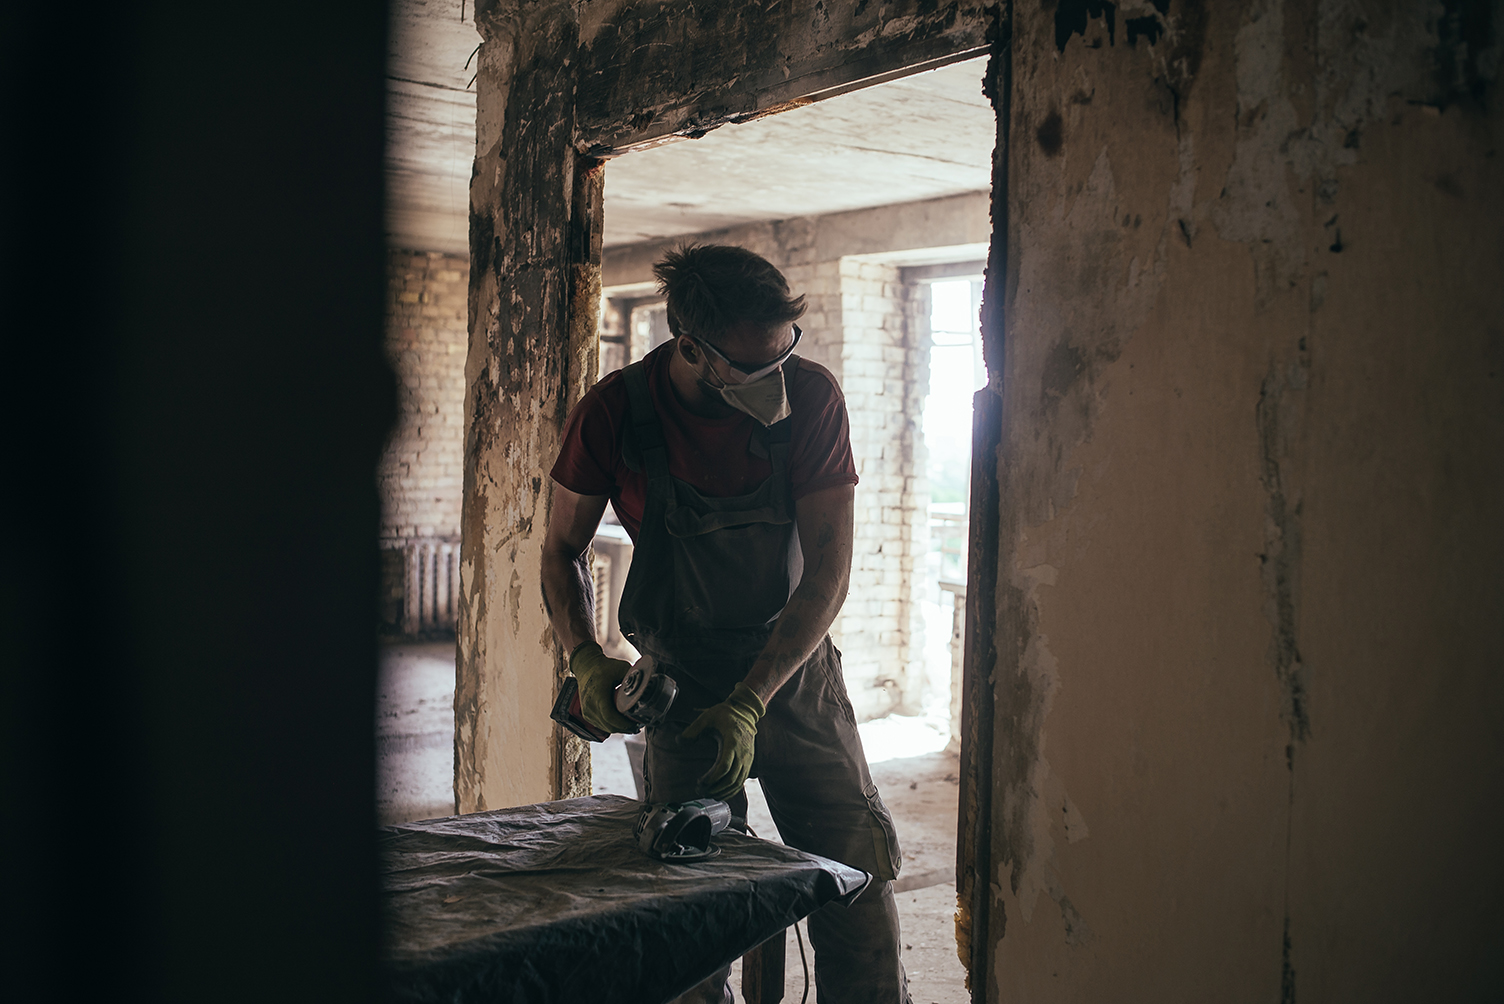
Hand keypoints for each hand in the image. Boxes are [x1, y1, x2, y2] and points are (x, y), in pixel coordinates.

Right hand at [570, 642, 637, 733]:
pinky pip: (600, 725)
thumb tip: (647, 684)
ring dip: (618, 728)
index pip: (610, 716)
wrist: (586, 666)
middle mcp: (590, 705)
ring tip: (631, 726)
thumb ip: (633, 677)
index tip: (635, 724)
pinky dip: (611, 726)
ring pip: (605, 727)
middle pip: (609, 725)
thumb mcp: (620, 668)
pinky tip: (620, 724)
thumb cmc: (602, 667)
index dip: (623, 724)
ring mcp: (587, 711)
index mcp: (598, 694)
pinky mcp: (586, 714)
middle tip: (637, 726)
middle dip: (624, 728)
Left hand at [680, 682, 765, 799]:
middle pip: (731, 779)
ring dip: (722, 792)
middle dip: (715, 788)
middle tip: (700, 791)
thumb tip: (679, 741)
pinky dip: (731, 790)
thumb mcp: (707, 717)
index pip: (724, 766)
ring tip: (708, 793)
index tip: (701, 783)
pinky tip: (719, 793)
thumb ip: (693, 729)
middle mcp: (742, 754)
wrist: (745, 712)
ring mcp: (747, 759)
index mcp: (732, 743)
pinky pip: (741, 781)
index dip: (712, 778)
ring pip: (737, 783)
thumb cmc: (725, 715)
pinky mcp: (748, 763)